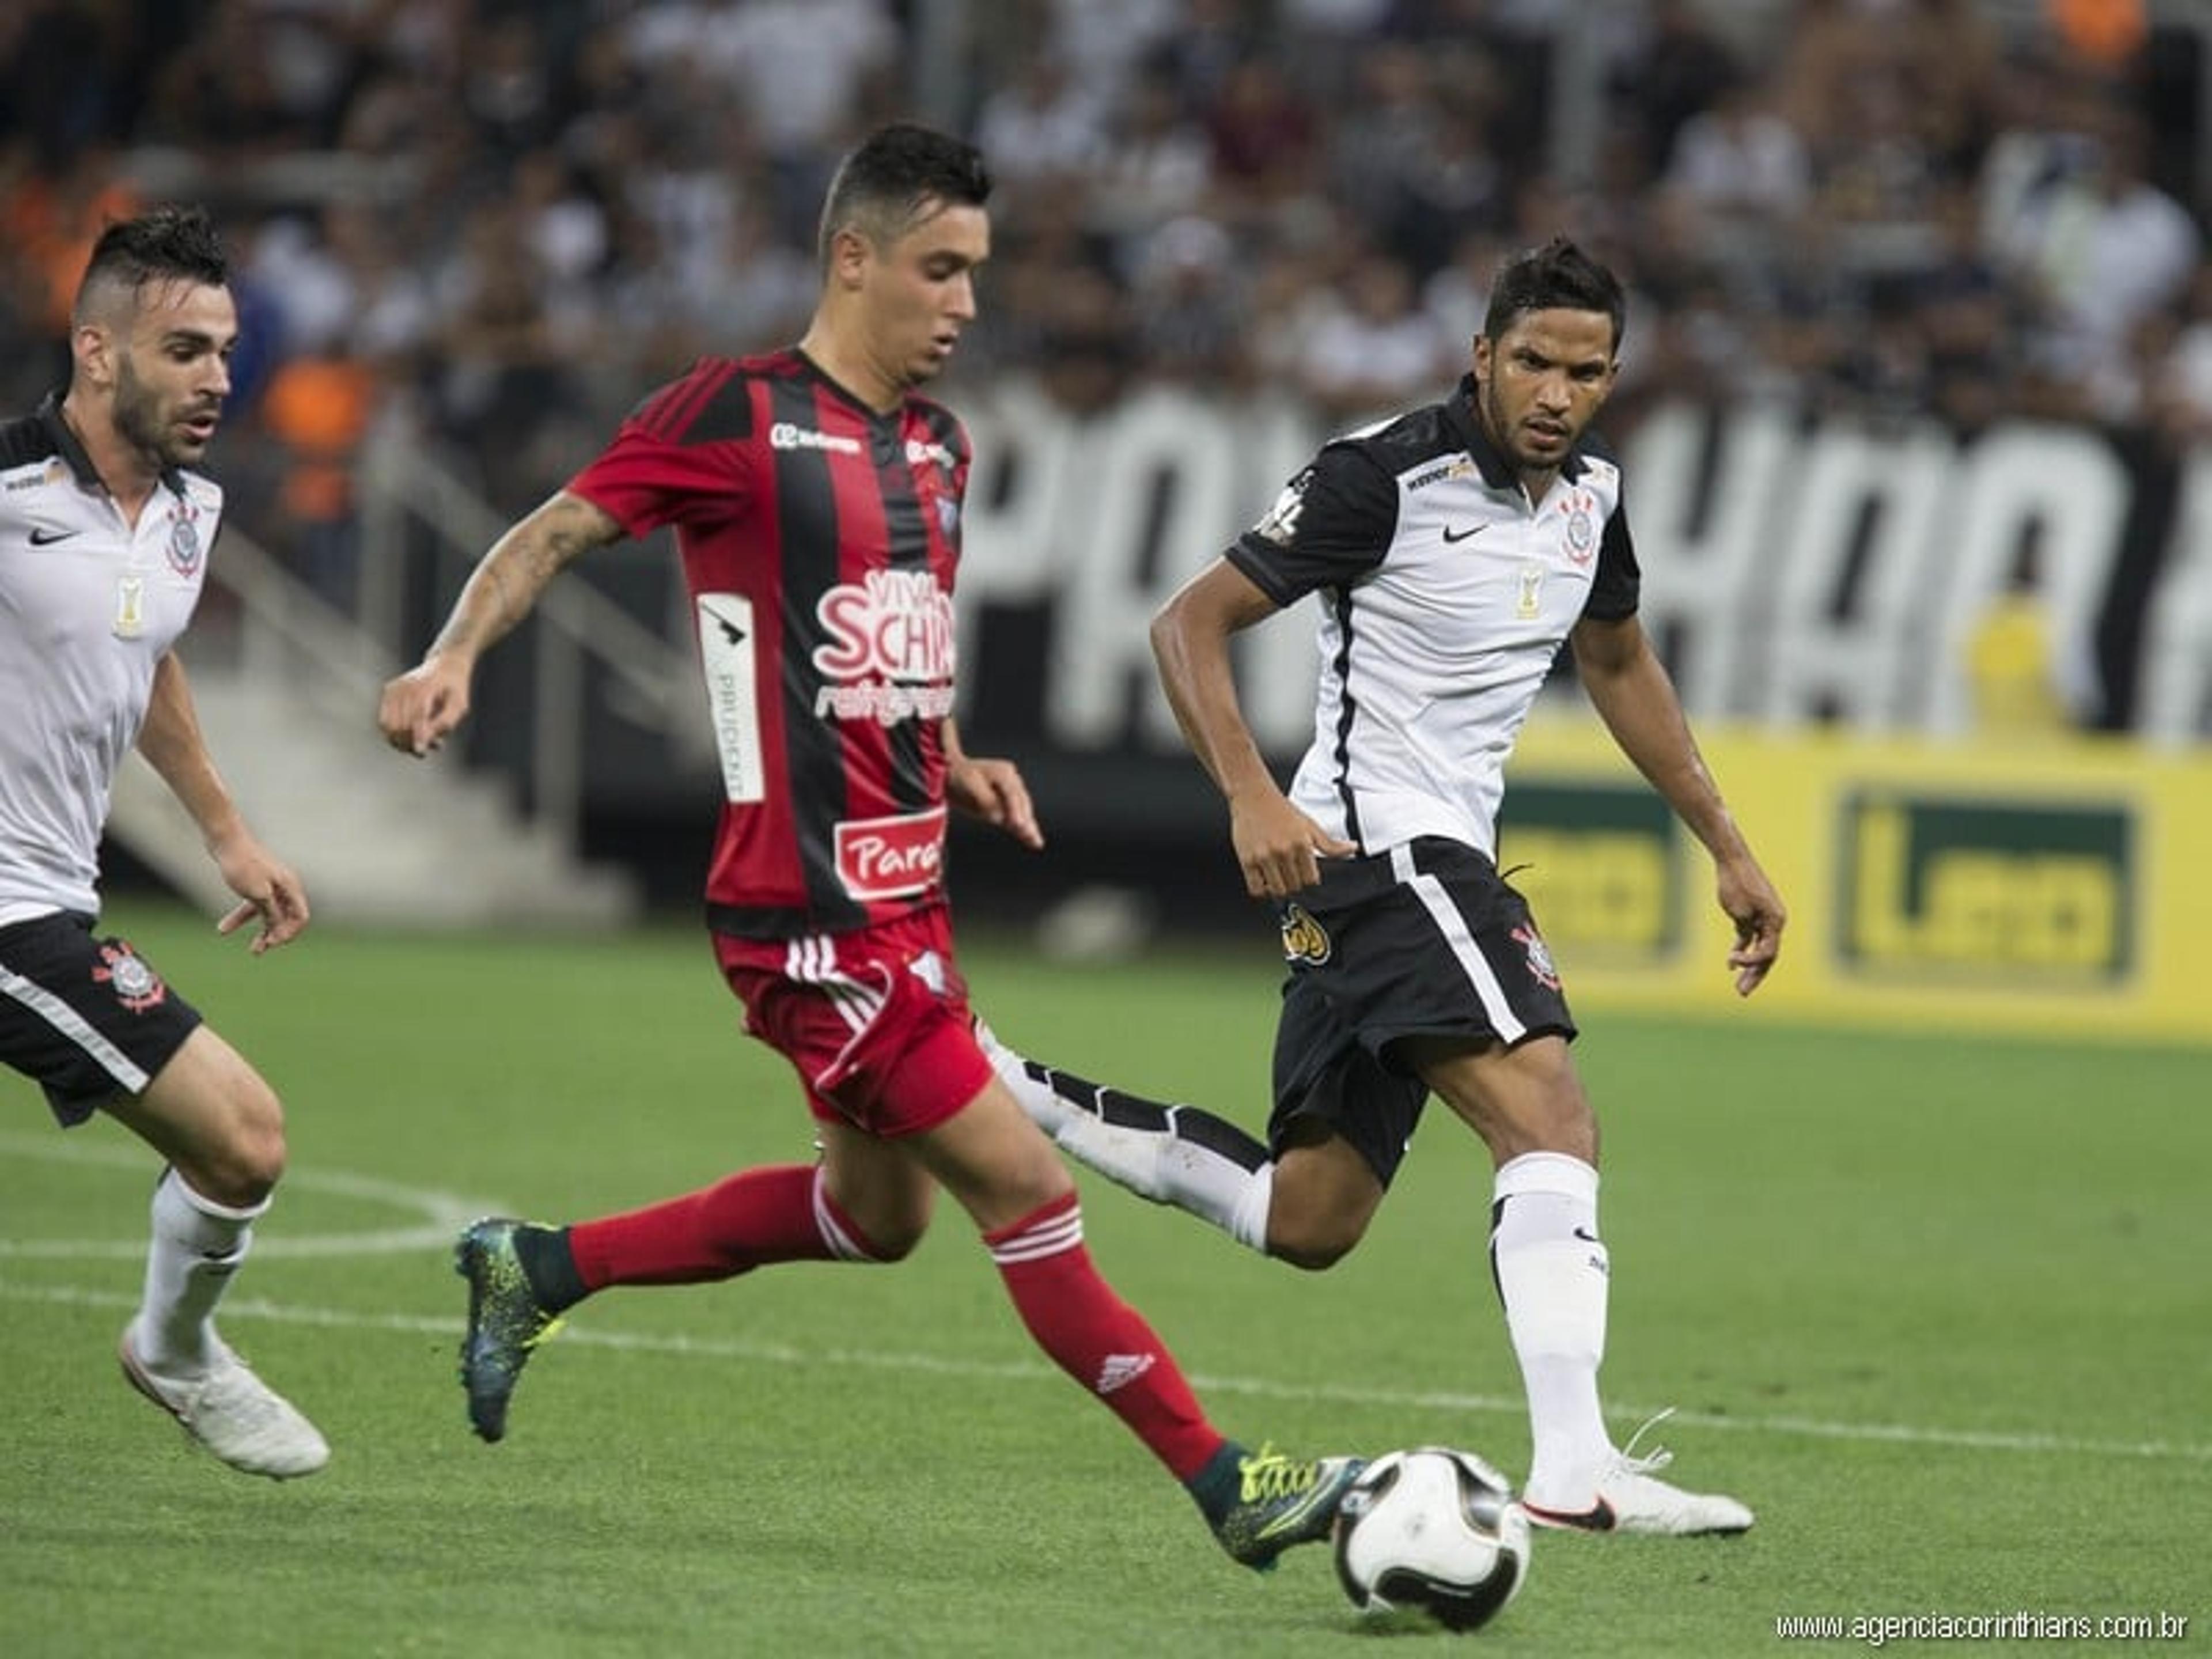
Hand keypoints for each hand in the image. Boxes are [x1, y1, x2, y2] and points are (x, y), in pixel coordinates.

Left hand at [209, 834, 309, 954]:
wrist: (225, 840)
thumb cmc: (243, 864)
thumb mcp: (258, 894)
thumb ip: (272, 914)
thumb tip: (279, 930)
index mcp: (290, 887)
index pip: (300, 917)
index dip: (288, 933)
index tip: (270, 942)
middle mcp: (284, 886)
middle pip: (286, 918)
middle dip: (274, 936)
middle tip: (258, 950)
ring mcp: (270, 885)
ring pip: (268, 914)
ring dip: (260, 931)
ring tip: (251, 949)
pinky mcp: (255, 883)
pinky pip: (253, 906)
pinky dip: (241, 918)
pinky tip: (223, 929)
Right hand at [379, 656, 472, 756]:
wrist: (445, 665)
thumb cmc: (454, 689)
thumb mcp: (459, 706)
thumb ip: (445, 723)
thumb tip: (427, 740)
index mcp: (426, 687)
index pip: (418, 716)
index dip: (418, 736)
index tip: (421, 752)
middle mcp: (407, 686)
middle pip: (401, 723)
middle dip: (410, 742)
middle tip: (424, 752)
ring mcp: (395, 687)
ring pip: (388, 725)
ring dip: (400, 741)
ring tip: (417, 745)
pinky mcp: (388, 690)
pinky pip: (384, 720)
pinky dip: (393, 732)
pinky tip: (408, 734)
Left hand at [947, 753, 1042, 849]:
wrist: (954, 775)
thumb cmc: (960, 778)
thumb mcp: (970, 786)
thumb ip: (985, 801)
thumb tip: (998, 817)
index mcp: (1003, 773)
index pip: (1012, 794)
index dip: (1015, 810)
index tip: (1018, 825)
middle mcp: (1013, 781)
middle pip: (1022, 803)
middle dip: (1025, 820)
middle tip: (1028, 835)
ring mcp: (1013, 793)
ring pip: (1023, 812)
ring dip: (1029, 827)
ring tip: (1036, 842)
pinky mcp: (1008, 805)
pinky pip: (1017, 818)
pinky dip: (1024, 829)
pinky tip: (1034, 841)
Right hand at [1229, 790, 1355, 898]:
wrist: (1253, 795)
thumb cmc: (1281, 809)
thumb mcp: (1310, 825)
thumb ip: (1330, 844)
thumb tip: (1353, 849)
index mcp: (1302, 844)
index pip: (1311, 879)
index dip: (1308, 878)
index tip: (1303, 873)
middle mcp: (1284, 851)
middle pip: (1295, 886)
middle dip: (1293, 882)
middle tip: (1289, 872)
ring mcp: (1265, 857)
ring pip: (1277, 890)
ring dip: (1278, 887)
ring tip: (1277, 876)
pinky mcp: (1247, 860)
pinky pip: (1256, 889)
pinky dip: (1261, 889)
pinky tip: (1263, 878)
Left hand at [1717, 855, 1785, 995]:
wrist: (1732, 860)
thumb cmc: (1736, 884)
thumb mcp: (1739, 911)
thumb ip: (1745, 930)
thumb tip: (1746, 943)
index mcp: (1776, 920)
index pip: (1768, 952)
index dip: (1751, 962)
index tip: (1732, 961)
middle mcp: (1774, 921)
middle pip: (1767, 955)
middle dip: (1755, 975)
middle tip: (1742, 993)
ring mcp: (1763, 918)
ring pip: (1759, 949)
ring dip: (1749, 967)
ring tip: (1739, 986)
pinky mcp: (1751, 915)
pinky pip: (1749, 938)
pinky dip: (1742, 950)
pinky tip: (1731, 964)